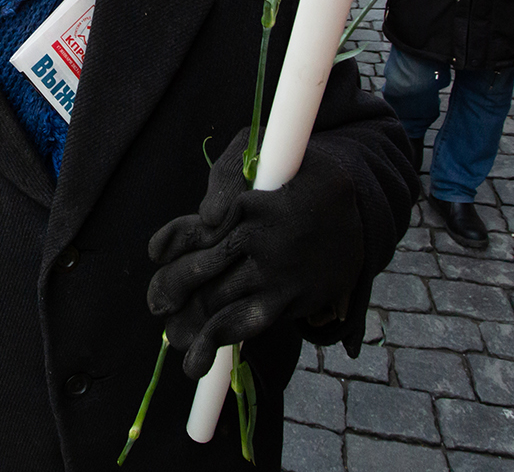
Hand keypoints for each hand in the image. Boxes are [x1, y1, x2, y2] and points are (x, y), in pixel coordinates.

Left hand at [146, 133, 363, 378]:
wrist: (358, 205)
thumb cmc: (297, 173)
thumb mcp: (261, 151)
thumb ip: (226, 176)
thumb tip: (206, 219)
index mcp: (250, 204)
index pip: (198, 229)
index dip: (172, 241)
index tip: (155, 253)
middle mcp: (262, 241)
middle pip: (202, 269)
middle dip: (171, 287)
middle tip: (156, 303)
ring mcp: (277, 274)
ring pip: (218, 301)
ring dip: (189, 320)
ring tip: (173, 334)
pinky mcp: (293, 299)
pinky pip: (246, 324)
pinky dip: (216, 342)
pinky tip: (195, 363)